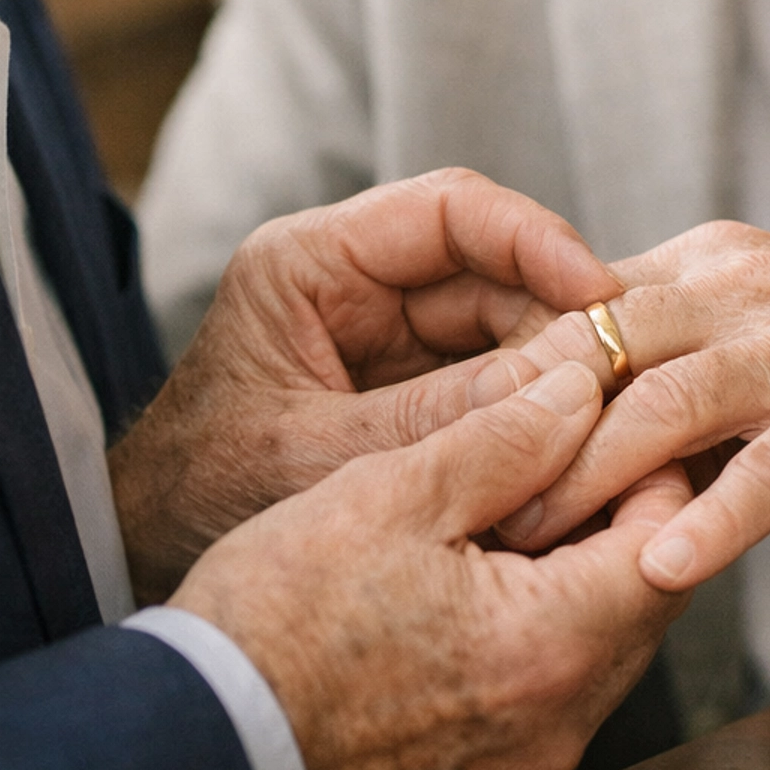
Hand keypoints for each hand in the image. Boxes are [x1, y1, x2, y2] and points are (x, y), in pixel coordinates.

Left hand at [111, 167, 618, 601]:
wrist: (145, 559)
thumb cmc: (201, 502)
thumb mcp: (318, 460)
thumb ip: (433, 421)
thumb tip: (562, 387)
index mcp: (309, 265)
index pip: (448, 210)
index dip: (537, 239)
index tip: (602, 292)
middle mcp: (354, 284)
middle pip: (491, 268)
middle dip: (559, 317)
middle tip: (624, 372)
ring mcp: (385, 334)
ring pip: (505, 324)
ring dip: (554, 368)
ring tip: (611, 416)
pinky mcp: (409, 386)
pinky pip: (492, 378)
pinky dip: (533, 409)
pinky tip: (575, 445)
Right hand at [173, 359, 690, 769]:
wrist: (192, 750)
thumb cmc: (277, 618)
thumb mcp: (391, 494)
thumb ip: (504, 437)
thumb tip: (582, 390)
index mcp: (552, 650)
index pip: (668, 545)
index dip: (651, 467)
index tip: (614, 415)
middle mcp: (557, 728)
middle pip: (644, 603)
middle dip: (618, 518)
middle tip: (572, 447)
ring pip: (598, 650)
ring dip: (577, 576)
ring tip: (518, 504)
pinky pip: (546, 695)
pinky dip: (536, 633)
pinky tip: (477, 580)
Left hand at [470, 223, 769, 588]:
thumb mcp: (769, 360)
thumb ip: (682, 392)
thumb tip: (577, 456)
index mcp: (709, 266)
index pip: (578, 313)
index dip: (508, 382)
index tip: (443, 447)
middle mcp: (744, 286)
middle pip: (600, 349)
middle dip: (522, 428)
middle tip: (453, 504)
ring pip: (666, 402)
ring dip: (590, 477)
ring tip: (527, 545)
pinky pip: (768, 466)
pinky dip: (710, 518)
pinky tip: (659, 568)